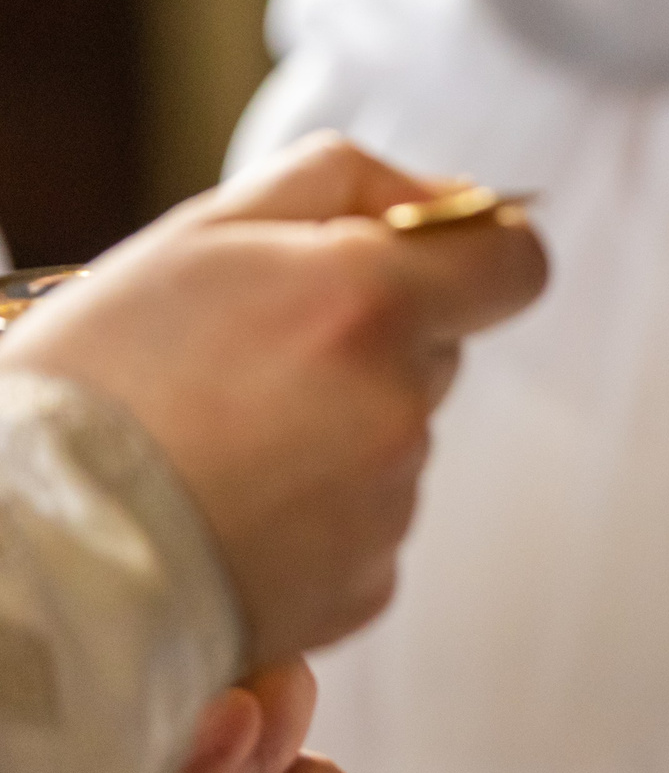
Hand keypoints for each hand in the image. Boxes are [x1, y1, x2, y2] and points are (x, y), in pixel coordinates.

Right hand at [0, 133, 548, 666]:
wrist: (27, 551)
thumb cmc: (92, 381)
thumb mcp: (202, 234)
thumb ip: (346, 185)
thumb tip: (453, 197)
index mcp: (367, 305)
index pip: (516, 265)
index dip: (479, 257)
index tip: (429, 263)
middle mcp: (396, 408)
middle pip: (437, 354)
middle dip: (369, 344)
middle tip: (246, 362)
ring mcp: (387, 506)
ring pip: (396, 440)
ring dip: (333, 431)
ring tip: (215, 443)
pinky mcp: (362, 587)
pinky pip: (369, 526)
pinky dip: (317, 516)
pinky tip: (228, 508)